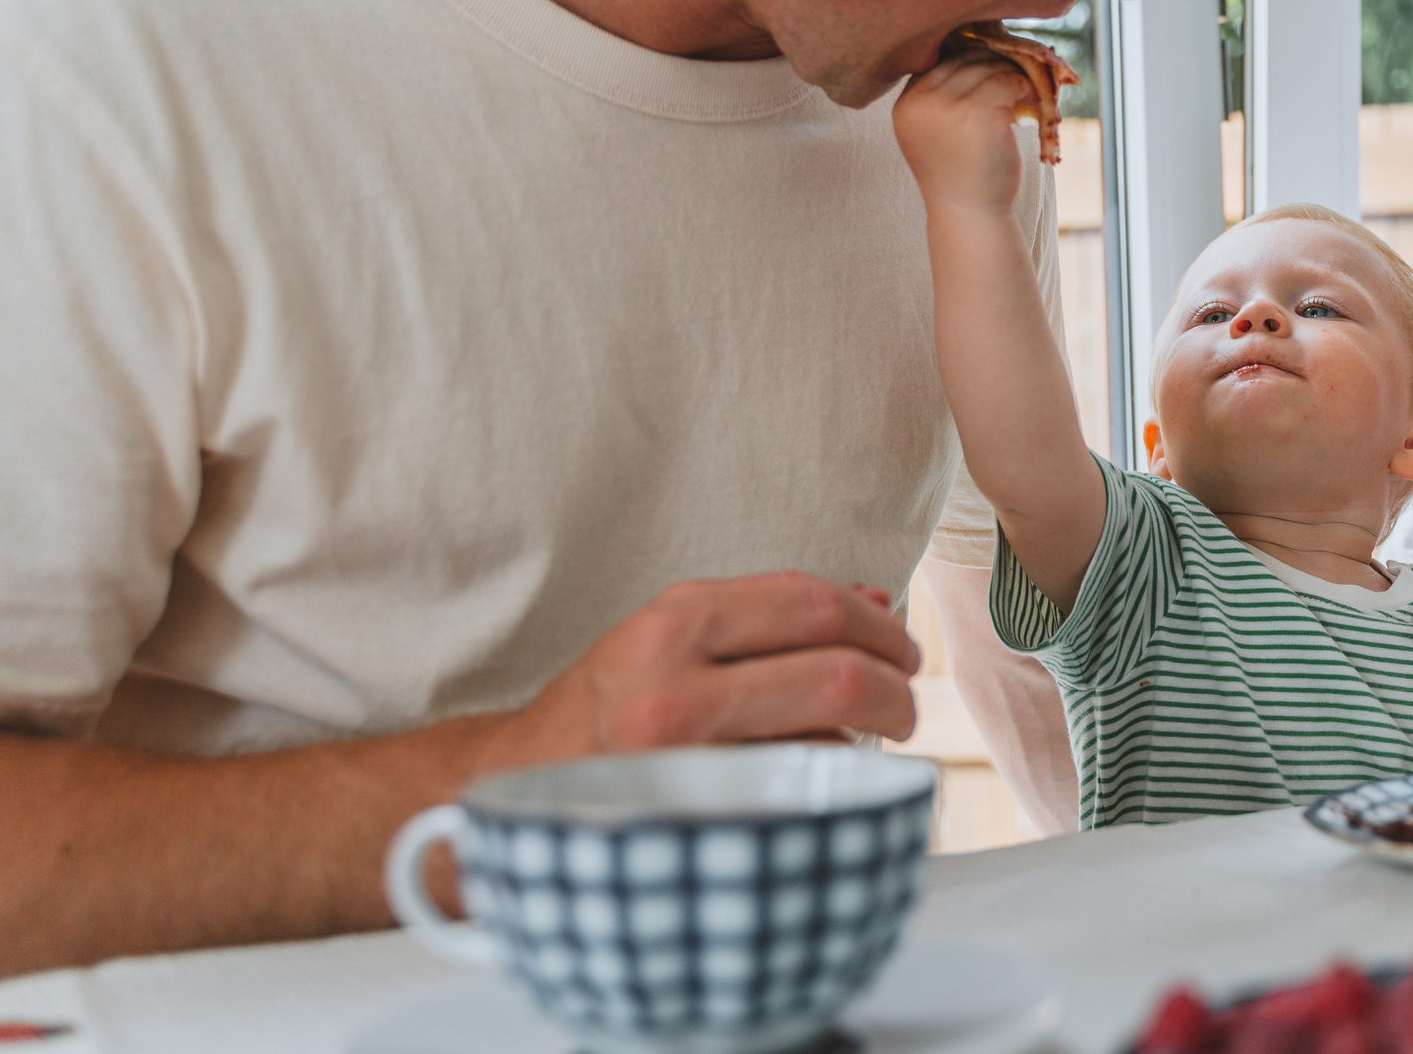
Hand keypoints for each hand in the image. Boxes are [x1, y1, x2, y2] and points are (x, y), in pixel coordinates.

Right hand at [481, 573, 921, 770]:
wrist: (506, 788)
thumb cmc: (605, 709)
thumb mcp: (671, 637)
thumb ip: (765, 616)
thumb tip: (874, 596)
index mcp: (675, 620)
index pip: (813, 604)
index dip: (878, 623)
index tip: (899, 645)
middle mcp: (675, 681)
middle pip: (838, 671)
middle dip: (895, 686)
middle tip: (906, 700)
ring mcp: (682, 758)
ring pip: (824, 736)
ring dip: (862, 739)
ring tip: (864, 740)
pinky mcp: (689, 816)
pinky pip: (790, 791)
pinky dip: (820, 778)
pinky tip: (812, 777)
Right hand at [894, 53, 1032, 216]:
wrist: (970, 213)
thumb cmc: (957, 174)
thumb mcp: (933, 132)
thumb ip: (938, 98)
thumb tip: (971, 50)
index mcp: (905, 105)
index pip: (936, 62)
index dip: (966, 61)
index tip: (988, 72)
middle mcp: (921, 102)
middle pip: (962, 59)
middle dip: (990, 65)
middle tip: (1011, 80)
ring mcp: (949, 106)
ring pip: (987, 67)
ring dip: (1010, 76)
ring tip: (1022, 94)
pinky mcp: (979, 112)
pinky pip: (1007, 81)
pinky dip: (1023, 88)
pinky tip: (1028, 103)